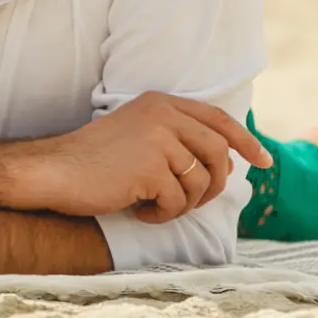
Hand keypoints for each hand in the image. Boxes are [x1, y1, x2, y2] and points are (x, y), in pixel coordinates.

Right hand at [14, 92, 272, 223]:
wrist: (54, 171)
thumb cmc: (92, 161)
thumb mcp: (138, 135)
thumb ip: (177, 138)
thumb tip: (226, 161)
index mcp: (161, 103)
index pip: (218, 119)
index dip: (245, 141)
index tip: (263, 161)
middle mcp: (163, 115)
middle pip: (218, 153)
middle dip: (215, 185)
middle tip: (194, 202)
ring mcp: (158, 140)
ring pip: (202, 181)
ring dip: (184, 203)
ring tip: (156, 206)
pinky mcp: (150, 167)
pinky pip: (177, 200)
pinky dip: (162, 214)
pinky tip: (139, 212)